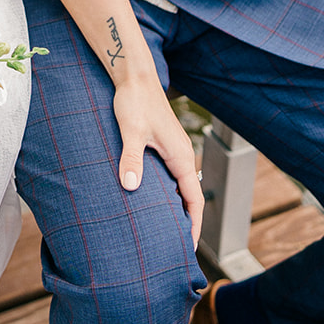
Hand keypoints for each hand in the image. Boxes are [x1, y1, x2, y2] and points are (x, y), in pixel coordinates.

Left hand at [112, 72, 203, 246]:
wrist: (134, 75)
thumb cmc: (134, 100)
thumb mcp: (131, 130)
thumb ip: (131, 158)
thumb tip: (129, 186)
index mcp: (181, 156)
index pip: (194, 199)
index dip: (194, 224)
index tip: (188, 247)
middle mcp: (181, 154)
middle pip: (190, 196)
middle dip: (187, 221)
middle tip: (176, 247)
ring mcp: (174, 149)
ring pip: (181, 185)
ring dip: (178, 207)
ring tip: (167, 230)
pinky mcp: (163, 143)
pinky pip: (171, 175)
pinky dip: (168, 192)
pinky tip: (153, 200)